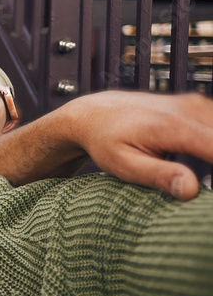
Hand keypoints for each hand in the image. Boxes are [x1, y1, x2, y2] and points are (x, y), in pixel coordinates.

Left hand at [67, 91, 212, 200]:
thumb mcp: (123, 164)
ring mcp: (196, 105)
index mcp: (174, 126)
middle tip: (206, 182)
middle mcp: (190, 110)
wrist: (94, 113)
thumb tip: (191, 190)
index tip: (212, 190)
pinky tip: (207, 161)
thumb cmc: (104, 140)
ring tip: (205, 177)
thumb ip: (159, 176)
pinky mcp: (198, 107)